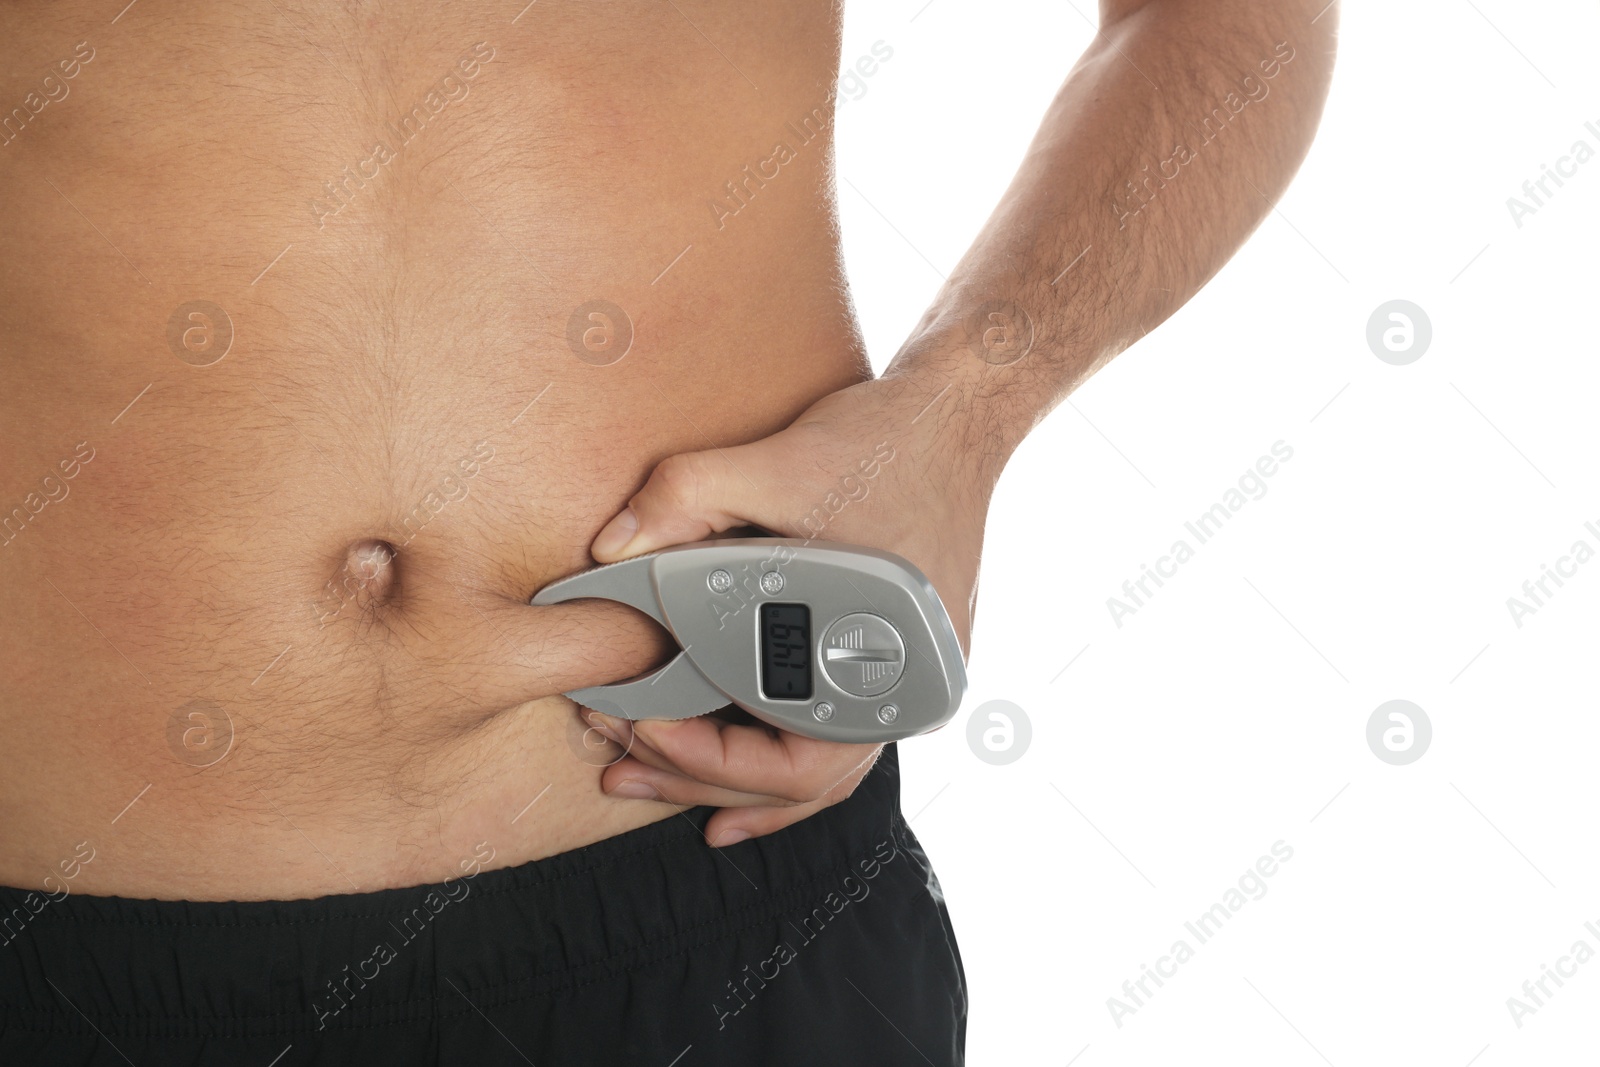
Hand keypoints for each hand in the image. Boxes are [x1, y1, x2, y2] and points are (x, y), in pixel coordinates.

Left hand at [580, 372, 994, 845]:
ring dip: (735, 783)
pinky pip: (834, 734)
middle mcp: (907, 691)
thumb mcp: (778, 462)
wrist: (954, 419)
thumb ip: (686, 497)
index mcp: (890, 665)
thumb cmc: (887, 444)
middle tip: (621, 765)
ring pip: (818, 771)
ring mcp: (904, 681)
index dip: (706, 762)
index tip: (641, 729)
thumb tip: (609, 549)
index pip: (794, 764)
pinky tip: (731, 777)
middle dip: (700, 782)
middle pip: (799, 783)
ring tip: (656, 781)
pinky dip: (780, 759)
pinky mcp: (893, 663)